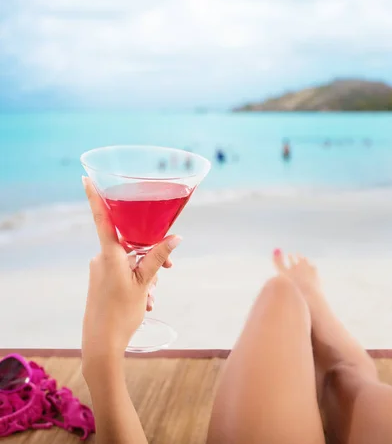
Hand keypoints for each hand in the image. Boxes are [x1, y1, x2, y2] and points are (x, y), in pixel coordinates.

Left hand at [81, 176, 180, 370]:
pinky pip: (124, 273)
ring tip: (153, 295)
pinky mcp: (102, 281)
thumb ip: (158, 258)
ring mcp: (101, 270)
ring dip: (146, 274)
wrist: (101, 343)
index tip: (86, 177)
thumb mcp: (145, 283)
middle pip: (131, 244)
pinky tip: (147, 300)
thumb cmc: (122, 313)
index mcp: (110, 255)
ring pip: (131, 261)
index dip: (95, 197)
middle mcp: (102, 258)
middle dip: (151, 256)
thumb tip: (175, 238)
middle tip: (167, 272)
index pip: (103, 219)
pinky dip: (138, 282)